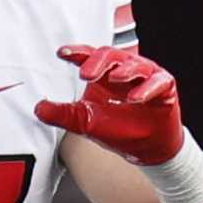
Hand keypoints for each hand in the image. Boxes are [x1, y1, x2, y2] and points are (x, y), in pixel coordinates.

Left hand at [35, 44, 186, 162]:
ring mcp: (146, 76)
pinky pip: (157, 82)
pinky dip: (146, 88)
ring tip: (115, 78)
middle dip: (97, 61)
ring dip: (125, 70)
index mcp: (104, 74)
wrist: (146, 149)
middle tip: (85, 74)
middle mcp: (125, 70)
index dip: (77, 52)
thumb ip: (62, 114)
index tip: (62, 53)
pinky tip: (135, 97)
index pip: (89, 56)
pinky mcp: (165, 87)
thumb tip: (38, 109)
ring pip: (136, 64)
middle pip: (111, 55)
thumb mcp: (84, 122)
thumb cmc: (119, 130)